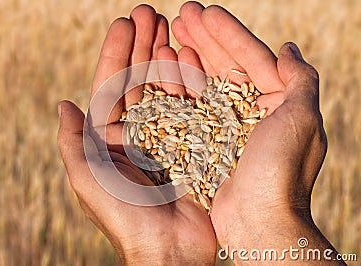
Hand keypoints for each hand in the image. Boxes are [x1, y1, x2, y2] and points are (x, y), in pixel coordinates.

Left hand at [57, 5, 215, 264]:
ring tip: (172, 27)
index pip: (110, 87)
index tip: (125, 23)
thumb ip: (73, 141)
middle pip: (138, 81)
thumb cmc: (125, 217)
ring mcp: (166, 137)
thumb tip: (63, 103)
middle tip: (151, 13)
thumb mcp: (88, 178)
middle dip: (142, 47)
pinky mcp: (192, 144)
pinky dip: (191, 82)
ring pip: (165, 89)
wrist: (170, 250)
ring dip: (166, 57)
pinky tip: (192, 58)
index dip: (116, 54)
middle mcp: (137, 135)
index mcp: (109, 140)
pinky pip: (190, 107)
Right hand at [173, 2, 343, 263]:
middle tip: (182, 13)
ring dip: (188, 56)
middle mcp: (249, 113)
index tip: (205, 11)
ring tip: (168, 33)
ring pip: (204, 84)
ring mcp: (224, 128)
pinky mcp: (204, 143)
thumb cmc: (280, 171)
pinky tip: (166, 67)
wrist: (256, 222)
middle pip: (224, 66)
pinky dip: (179, 87)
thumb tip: (289, 47)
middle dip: (204, 38)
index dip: (228, 33)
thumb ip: (300, 78)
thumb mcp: (302, 119)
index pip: (251, 58)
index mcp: (276, 104)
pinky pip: (189, 108)